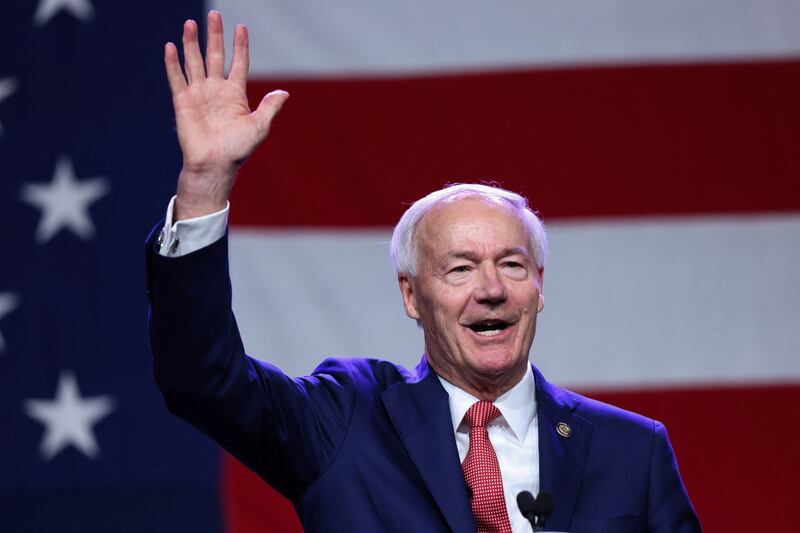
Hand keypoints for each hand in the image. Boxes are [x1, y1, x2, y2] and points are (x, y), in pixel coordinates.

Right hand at [164, 11, 288, 219]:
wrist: (215, 165)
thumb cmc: (238, 150)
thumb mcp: (260, 127)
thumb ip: (270, 107)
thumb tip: (284, 92)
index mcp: (235, 95)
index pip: (238, 63)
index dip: (240, 45)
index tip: (241, 27)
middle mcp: (216, 90)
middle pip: (215, 56)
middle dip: (215, 36)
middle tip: (214, 15)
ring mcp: (199, 95)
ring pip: (195, 62)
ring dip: (192, 43)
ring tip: (190, 23)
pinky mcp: (183, 102)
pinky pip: (177, 78)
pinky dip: (173, 63)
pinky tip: (171, 46)